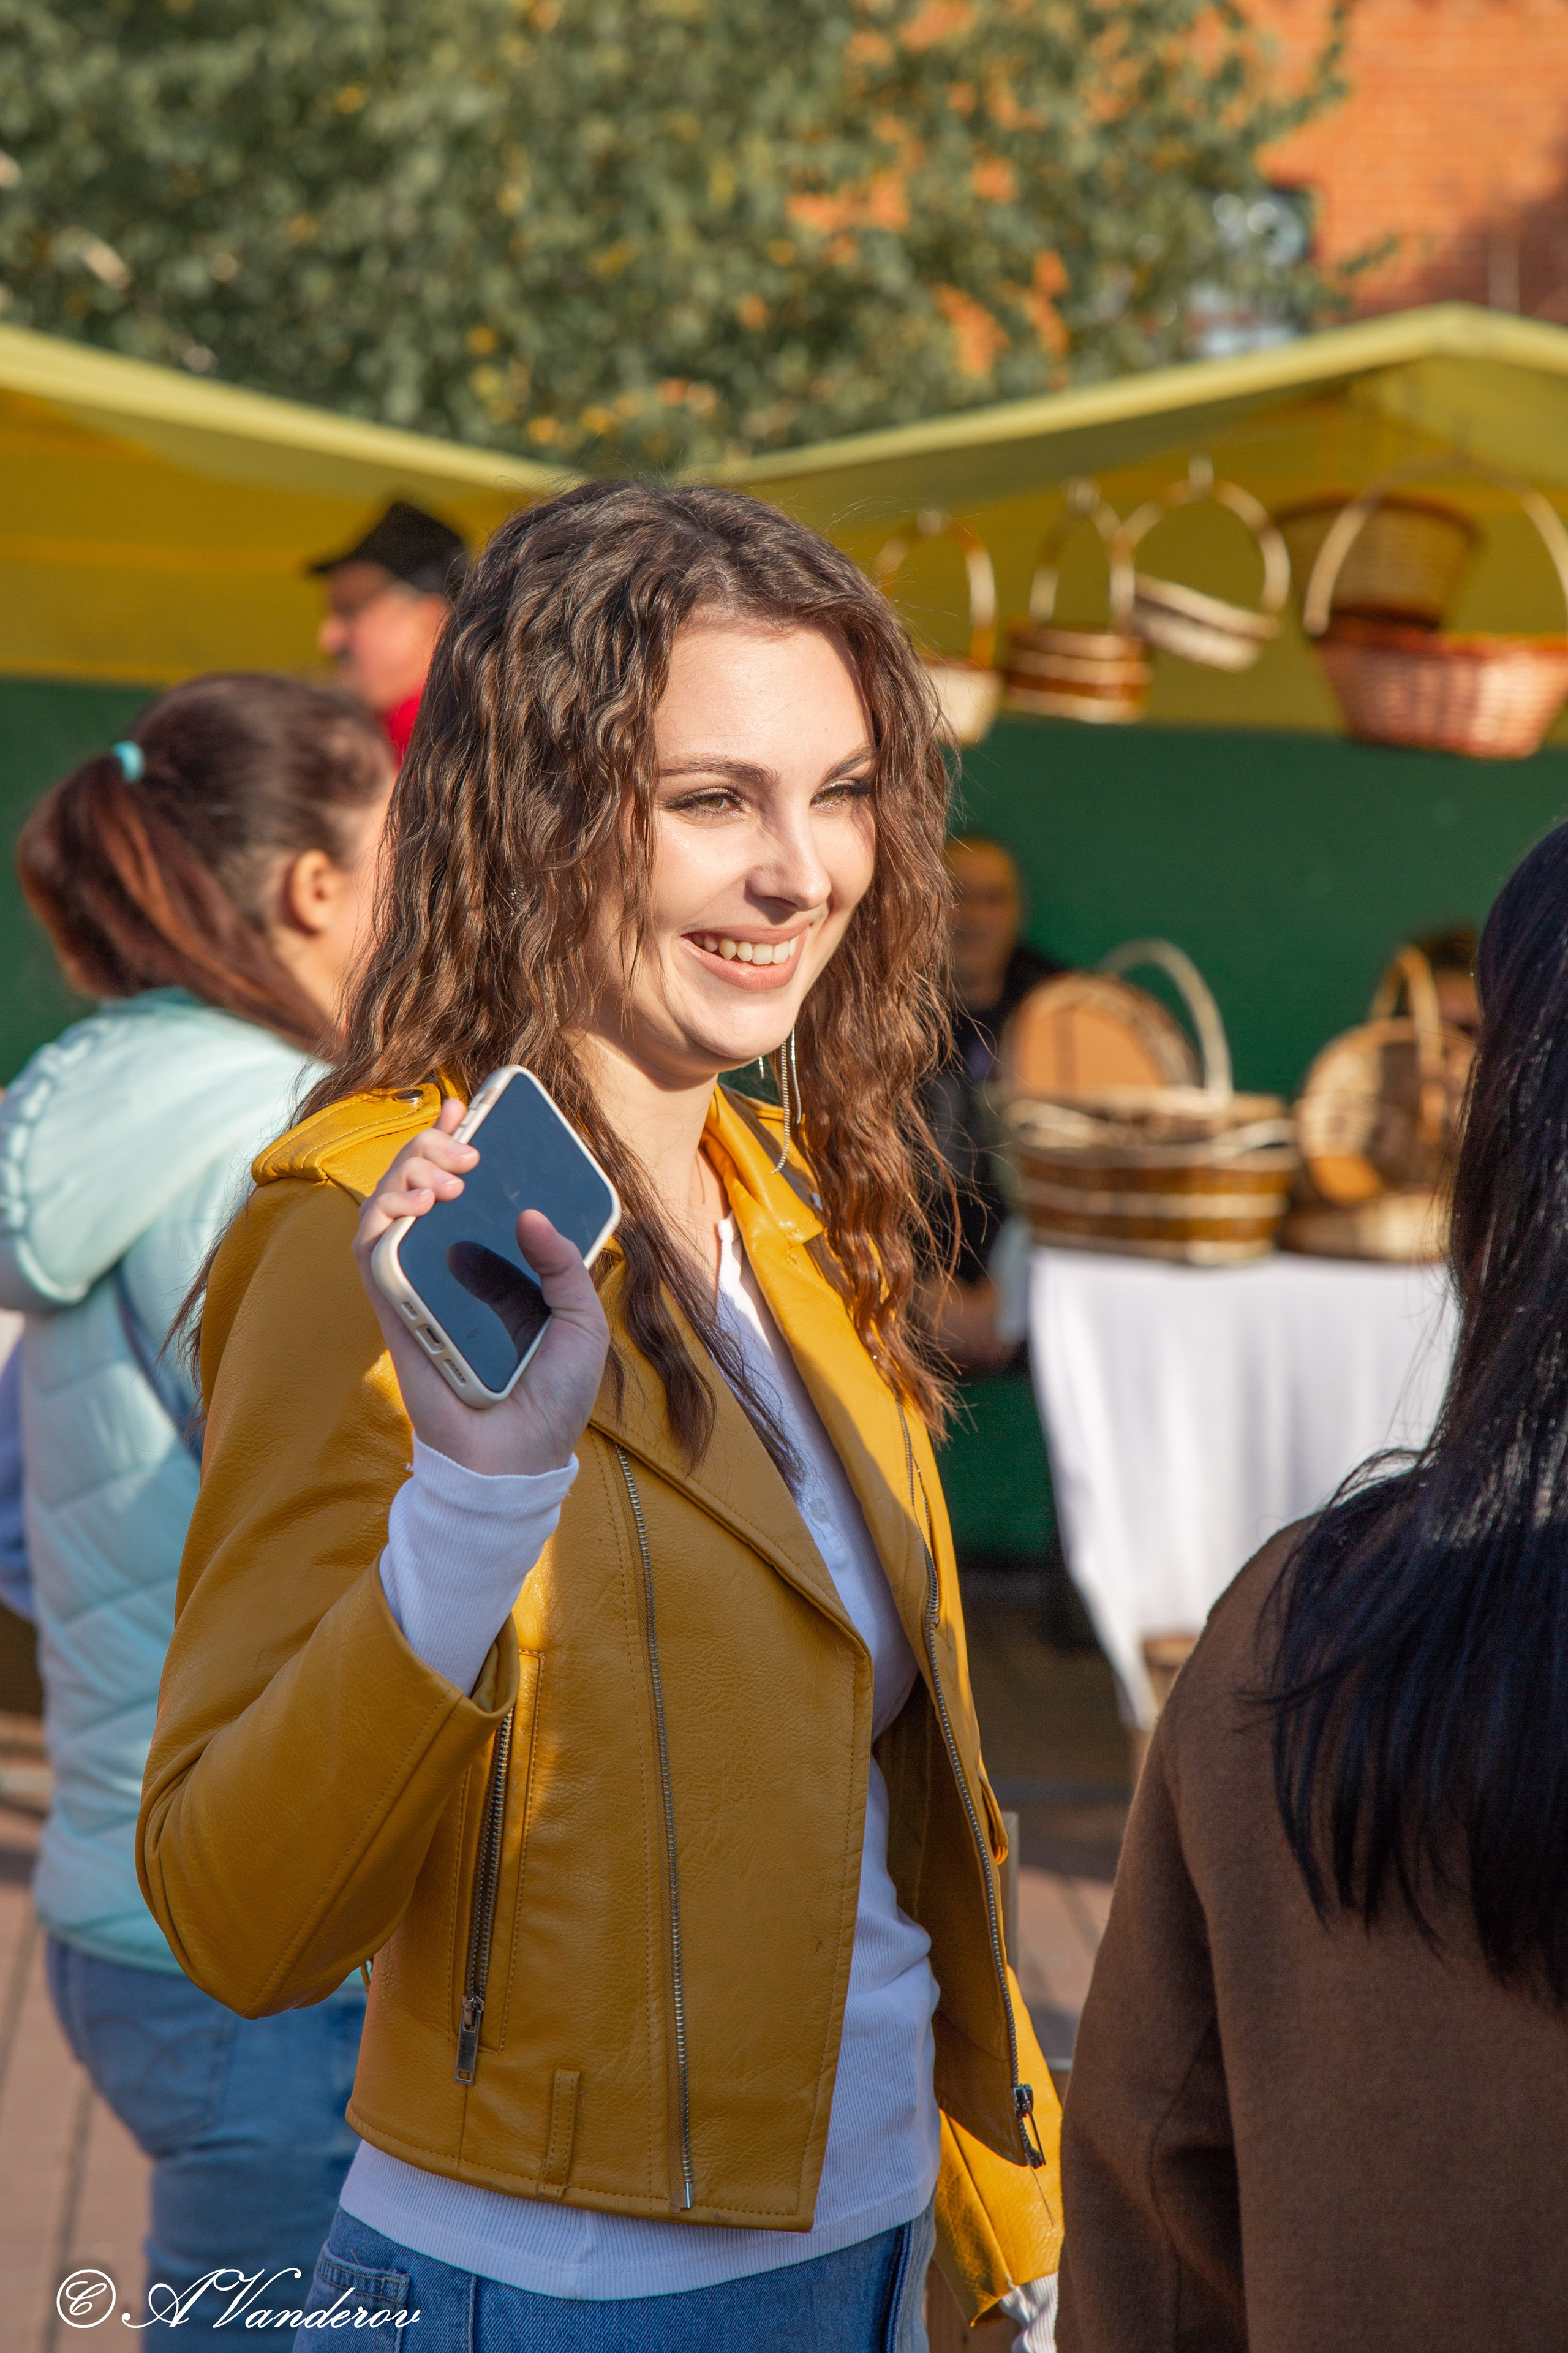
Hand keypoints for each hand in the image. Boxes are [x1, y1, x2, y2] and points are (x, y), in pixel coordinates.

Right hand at [353, 1096, 610, 1477]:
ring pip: (388, 1209)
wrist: (519, 1458)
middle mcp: (450, 1267)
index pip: (464, 1189)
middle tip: (465, 1145)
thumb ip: (565, 1265)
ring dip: (406, 1173)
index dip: (457, 1144)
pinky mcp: (395, 1312)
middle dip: (433, 1149)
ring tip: (444, 1175)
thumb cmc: (552, 1395)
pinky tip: (417, 1203)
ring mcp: (419, 1287)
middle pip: (420, 1187)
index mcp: (494, 1263)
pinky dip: (384, 1216)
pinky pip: (371, 1253)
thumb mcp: (582, 1320)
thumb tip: (529, 1214)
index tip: (467, 1109)